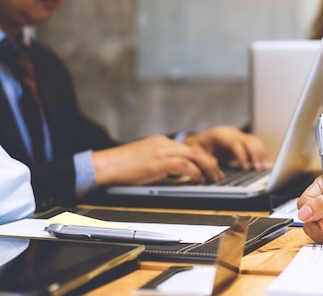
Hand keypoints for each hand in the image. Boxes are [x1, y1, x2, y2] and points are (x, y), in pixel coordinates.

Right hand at [92, 135, 223, 184]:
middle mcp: (163, 143)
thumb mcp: (145, 163)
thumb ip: (161, 166)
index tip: (210, 166)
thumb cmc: (120, 167)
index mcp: (160, 142)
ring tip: (214, 177)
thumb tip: (176, 176)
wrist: (104, 165)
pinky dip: (195, 172)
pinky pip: (184, 165)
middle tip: (218, 173)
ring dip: (207, 167)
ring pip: (193, 155)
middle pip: (194, 149)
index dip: (202, 157)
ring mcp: (161, 151)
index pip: (187, 148)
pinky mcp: (158, 162)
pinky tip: (199, 179)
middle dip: (209, 161)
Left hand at [183, 125, 269, 170]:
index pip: (235, 143)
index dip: (241, 154)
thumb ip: (204, 159)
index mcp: (220, 134)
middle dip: (255, 154)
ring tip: (265, 167)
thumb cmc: (195, 146)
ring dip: (261, 154)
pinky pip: (255, 145)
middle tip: (259, 168)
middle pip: (248, 141)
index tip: (245, 167)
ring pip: (254, 141)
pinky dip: (261, 153)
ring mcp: (238, 136)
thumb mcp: (194, 152)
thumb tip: (215, 167)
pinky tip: (264, 163)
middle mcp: (231, 133)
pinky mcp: (242, 142)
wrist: (197, 140)